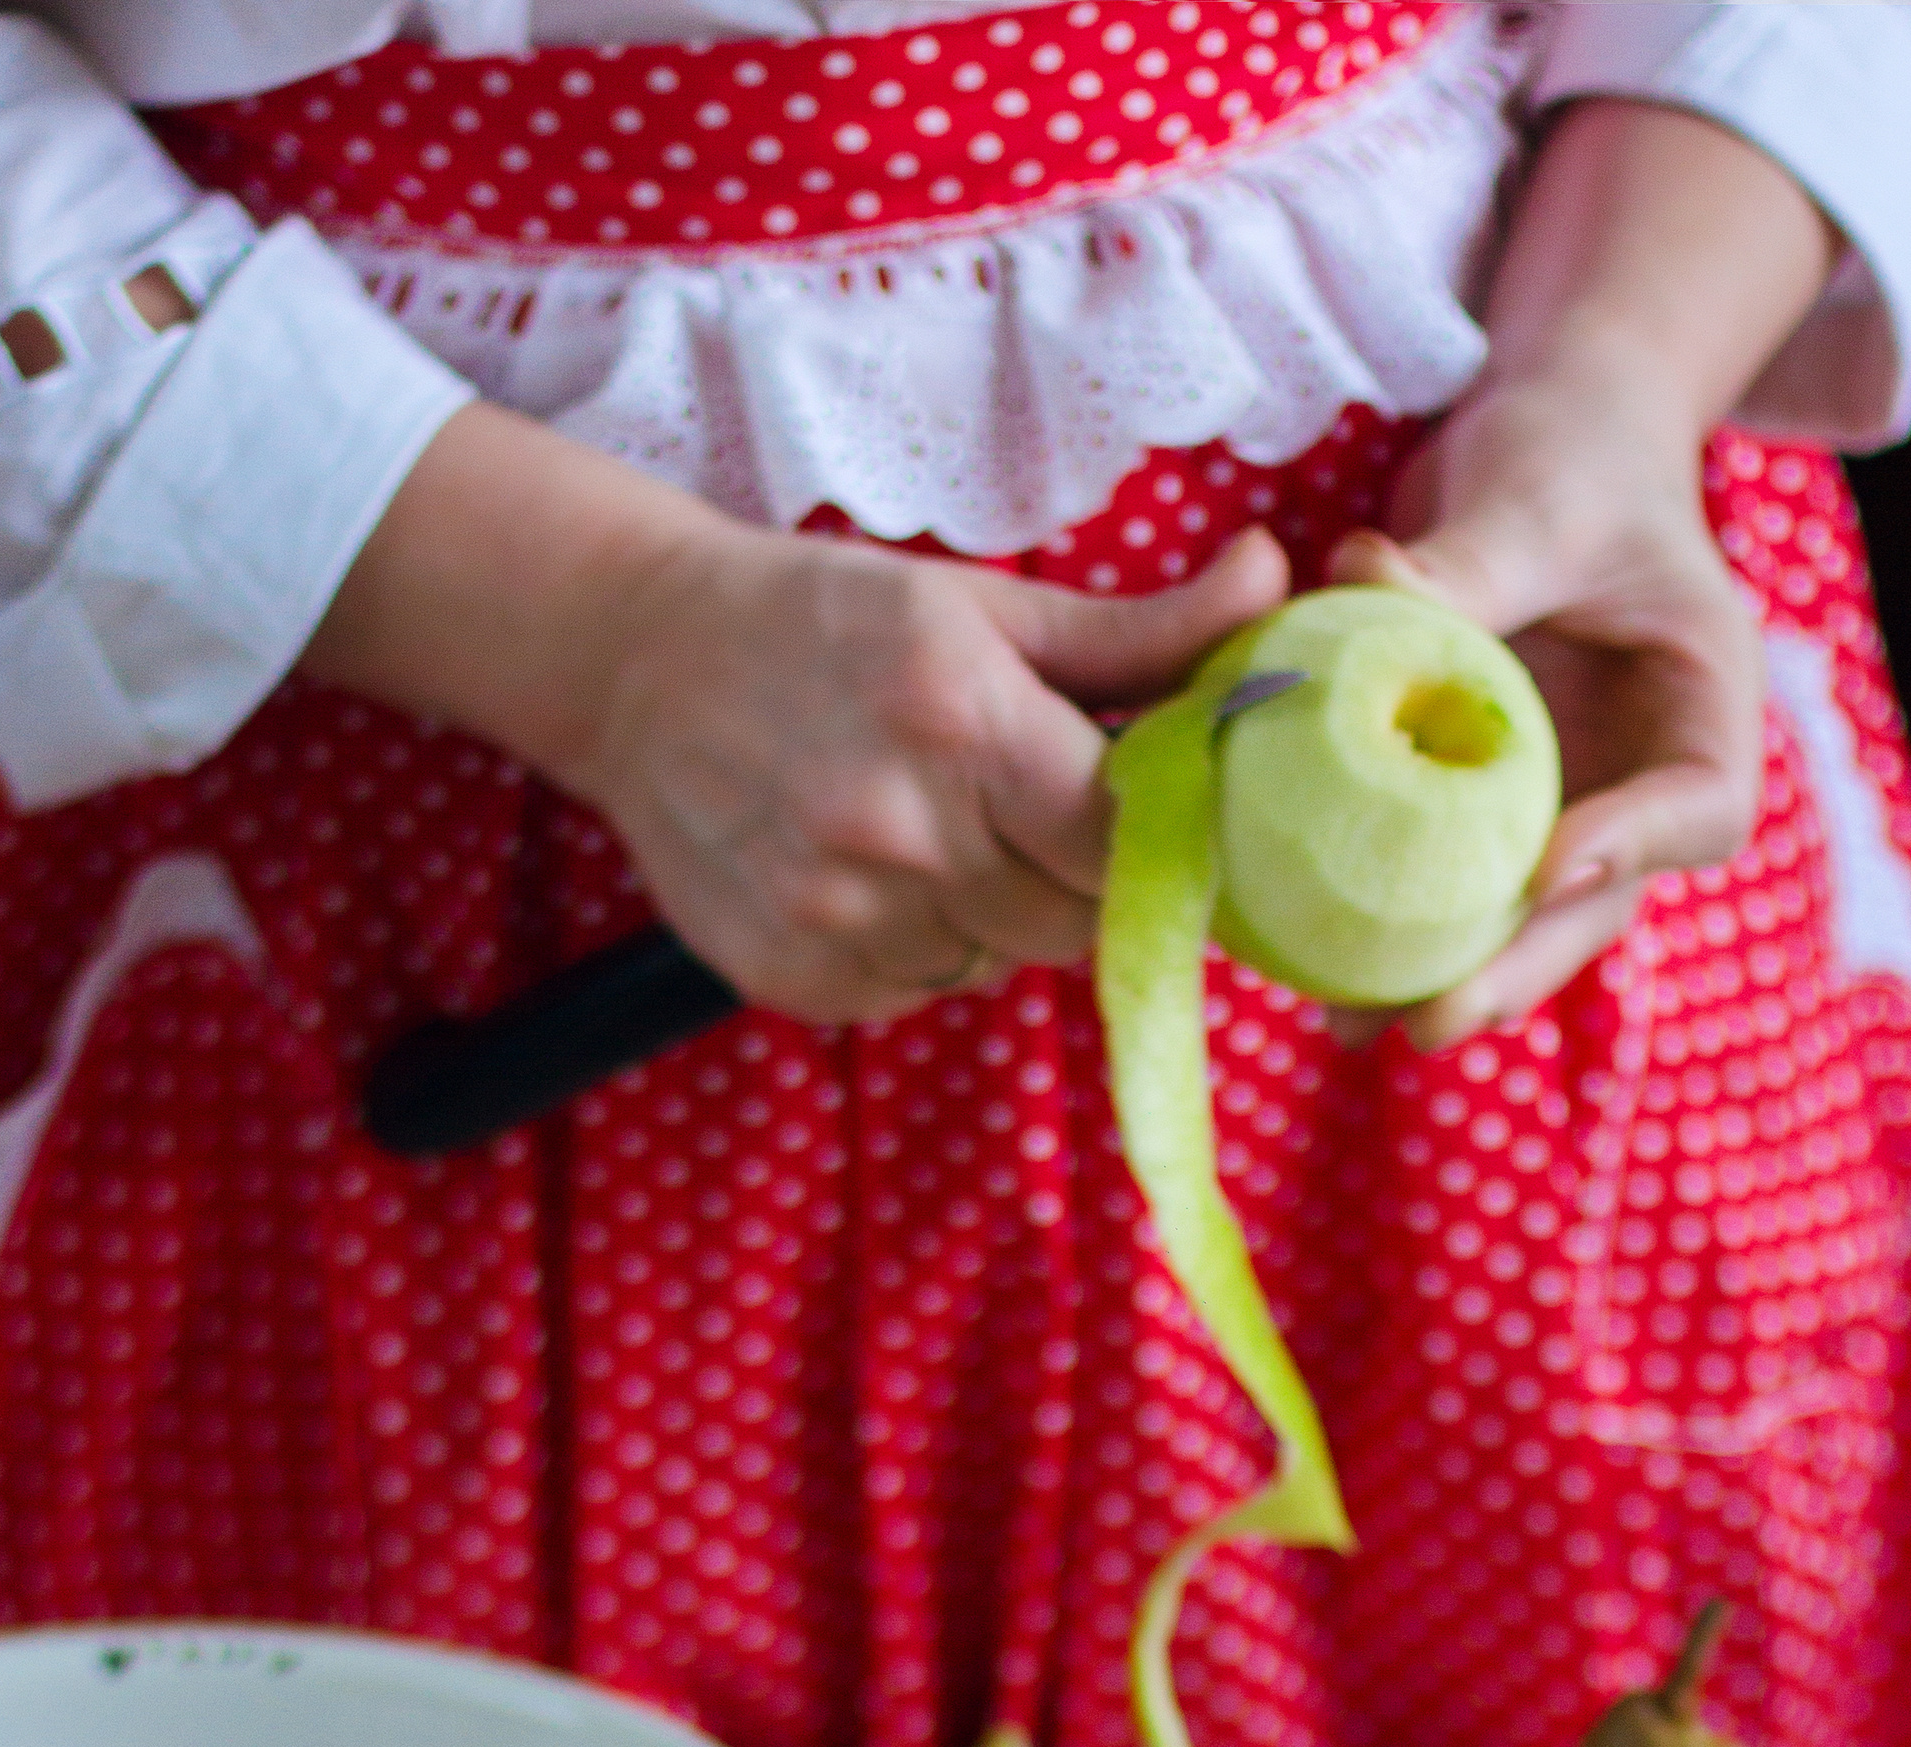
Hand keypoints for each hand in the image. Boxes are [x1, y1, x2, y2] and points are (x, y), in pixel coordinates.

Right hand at [305, 401, 1285, 1021]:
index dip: (1149, 838)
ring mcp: (837, 914)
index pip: (1121, 839)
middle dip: (1071, 875)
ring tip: (930, 831)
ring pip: (994, 964)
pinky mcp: (791, 976)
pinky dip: (916, 949)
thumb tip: (1272, 589)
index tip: (1138, 815)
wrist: (639, 660)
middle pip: (1069, 919)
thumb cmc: (830, 621)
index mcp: (963, 721)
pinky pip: (915, 992)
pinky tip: (868, 873)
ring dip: (990, 915)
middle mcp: (899, 829)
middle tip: (1025, 812)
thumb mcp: (986, 606)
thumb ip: (1139, 634)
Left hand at [1323, 364, 1765, 1050]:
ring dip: (1434, 975)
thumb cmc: (1574, 451)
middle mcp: (1638, 781)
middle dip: (1516, 967)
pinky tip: (1303, 964)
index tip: (1543, 868)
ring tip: (1348, 1024)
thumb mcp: (1538, 493)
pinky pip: (1437, 881)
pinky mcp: (1482, 811)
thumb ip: (1474, 561)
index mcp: (1703, 708)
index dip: (1627, 852)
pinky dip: (1376, 921)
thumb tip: (1368, 590)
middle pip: (1595, 904)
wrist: (1546, 445)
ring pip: (1511, 919)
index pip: (1698, 808)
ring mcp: (1562, 807)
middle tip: (1435, 1019)